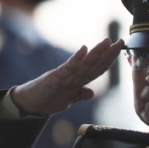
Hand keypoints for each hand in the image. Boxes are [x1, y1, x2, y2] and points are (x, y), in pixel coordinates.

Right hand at [10, 38, 124, 115]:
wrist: (27, 105)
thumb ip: (79, 95)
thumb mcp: (67, 100)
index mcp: (77, 80)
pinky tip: (84, 49)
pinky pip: (67, 68)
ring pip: (84, 63)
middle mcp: (72, 74)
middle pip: (93, 63)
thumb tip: (91, 92)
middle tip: (121, 42)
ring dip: (96, 52)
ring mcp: (64, 75)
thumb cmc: (46, 100)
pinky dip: (76, 59)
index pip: (97, 68)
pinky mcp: (54, 79)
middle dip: (108, 53)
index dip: (109, 60)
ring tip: (107, 42)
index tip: (120, 51)